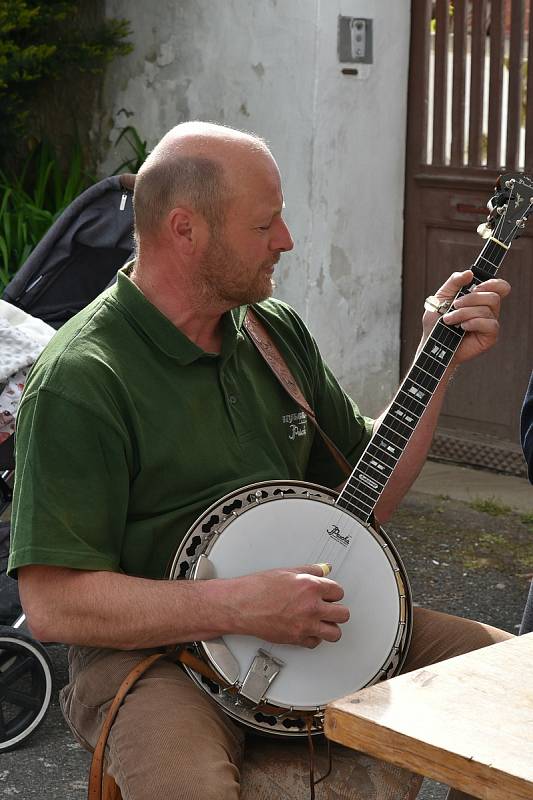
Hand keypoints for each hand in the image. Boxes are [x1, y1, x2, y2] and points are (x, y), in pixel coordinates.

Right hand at [228, 564, 349, 648]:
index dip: (334, 592)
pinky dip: (313, 637)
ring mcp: (305, 625)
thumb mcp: (286, 572)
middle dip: (337, 610)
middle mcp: (311, 607)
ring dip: (330, 627)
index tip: (330, 593)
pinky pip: (316, 643)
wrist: (241, 605)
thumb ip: (310, 571)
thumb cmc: (258, 588)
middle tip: (329, 607)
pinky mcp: (296, 639)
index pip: (339, 591)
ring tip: (323, 621)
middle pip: (343, 614)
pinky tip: (308, 629)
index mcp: (310, 587)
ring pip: (335, 633)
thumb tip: (324, 569)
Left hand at [422, 270, 510, 364]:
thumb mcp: (441, 297)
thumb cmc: (436, 322)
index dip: (493, 283)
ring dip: (463, 313)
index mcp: (480, 299)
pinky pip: (490, 324)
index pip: (500, 287)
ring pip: (486, 310)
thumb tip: (469, 273)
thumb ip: (453, 282)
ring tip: (449, 320)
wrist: (431, 345)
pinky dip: (473, 323)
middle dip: (471, 299)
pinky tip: (462, 327)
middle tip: (454, 305)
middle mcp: (488, 310)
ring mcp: (490, 324)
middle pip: (493, 296)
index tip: (475, 287)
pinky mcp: (489, 337)